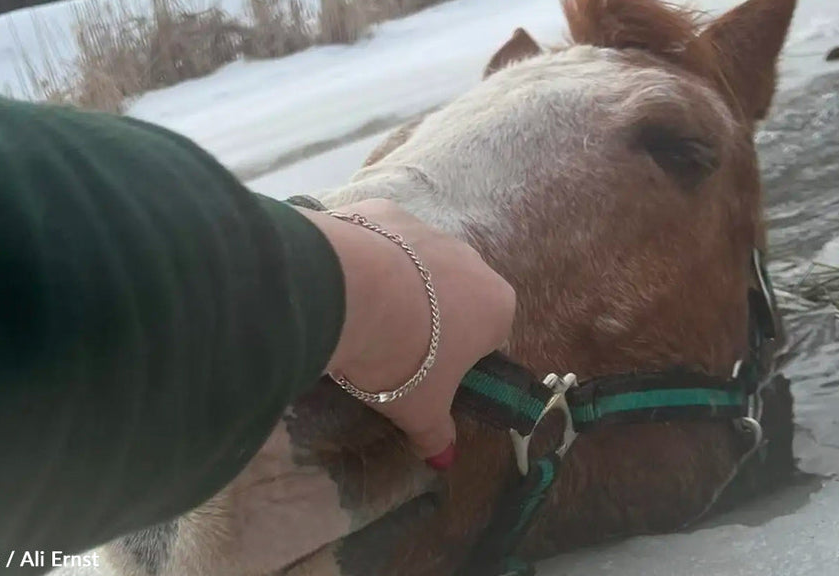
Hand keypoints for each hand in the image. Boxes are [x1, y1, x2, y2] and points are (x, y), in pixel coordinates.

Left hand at [300, 199, 515, 463]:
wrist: (350, 293)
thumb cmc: (403, 359)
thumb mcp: (420, 410)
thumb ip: (436, 434)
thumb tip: (444, 460)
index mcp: (496, 306)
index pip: (489, 335)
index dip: (460, 358)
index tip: (428, 375)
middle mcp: (471, 259)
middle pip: (455, 295)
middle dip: (430, 318)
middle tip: (392, 350)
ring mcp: (428, 228)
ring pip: (417, 264)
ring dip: (398, 286)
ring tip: (361, 317)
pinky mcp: (384, 210)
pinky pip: (379, 239)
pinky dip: (365, 258)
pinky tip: (342, 284)